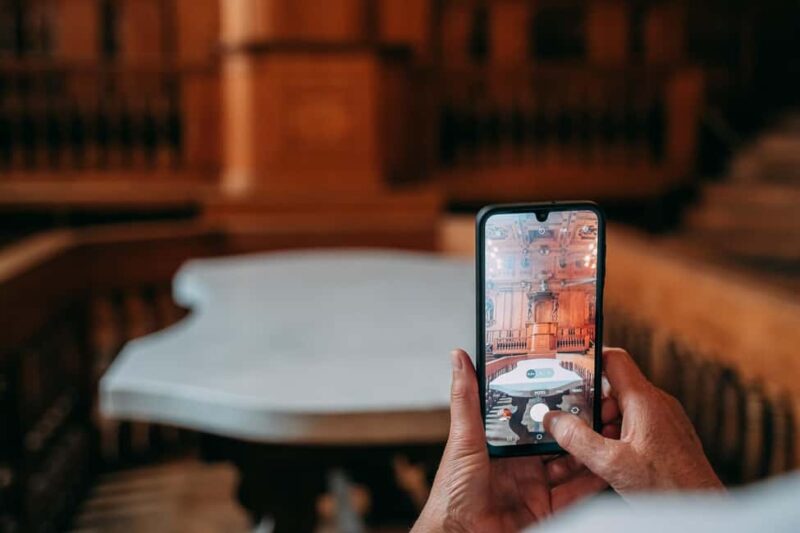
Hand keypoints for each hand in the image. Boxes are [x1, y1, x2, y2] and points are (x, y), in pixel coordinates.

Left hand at [412, 349, 611, 532]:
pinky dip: (592, 480)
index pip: (530, 417)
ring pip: (570, 464)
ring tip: (608, 429)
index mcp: (500, 442)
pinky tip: (606, 465)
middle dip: (576, 424)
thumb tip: (459, 358)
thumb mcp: (463, 439)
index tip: (569, 382)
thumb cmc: (452, 493)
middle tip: (599, 405)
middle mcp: (520, 463)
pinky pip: (575, 493)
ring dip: (588, 449)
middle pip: (555, 439)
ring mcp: (534, 486)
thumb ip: (467, 399)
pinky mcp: (546, 508)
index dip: (549, 402)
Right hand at [544, 347, 723, 495]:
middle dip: (591, 405)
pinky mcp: (668, 436)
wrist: (704, 510)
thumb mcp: (612, 464)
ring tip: (594, 449)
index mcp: (645, 400)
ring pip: (624, 409)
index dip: (589, 358)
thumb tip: (553, 420)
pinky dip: (619, 435)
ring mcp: (665, 420)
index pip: (614, 359)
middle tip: (574, 424)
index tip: (566, 368)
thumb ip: (578, 440)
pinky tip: (612, 459)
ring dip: (604, 424)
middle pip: (614, 388)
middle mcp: (657, 404)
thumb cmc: (670, 487)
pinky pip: (636, 424)